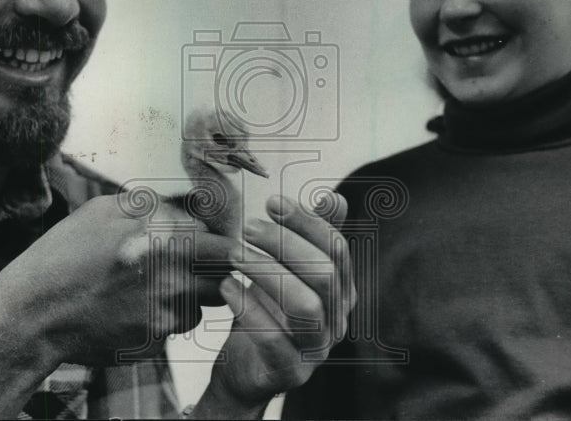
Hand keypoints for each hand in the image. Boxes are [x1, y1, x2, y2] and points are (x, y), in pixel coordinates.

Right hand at [0, 194, 236, 369]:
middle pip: (224, 271)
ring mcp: (167, 309)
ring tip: (156, 284)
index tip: (207, 240)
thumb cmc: (64, 255)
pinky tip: (137, 307)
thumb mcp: (104, 210)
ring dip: (193, 292)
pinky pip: (178, 325)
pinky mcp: (156, 339)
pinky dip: (167, 316)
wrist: (34, 313)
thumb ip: (152, 206)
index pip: (223, 239)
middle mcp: (174, 271)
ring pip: (206, 301)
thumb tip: (185, 206)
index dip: (216, 238)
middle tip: (193, 262)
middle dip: (214, 265)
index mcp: (164, 232)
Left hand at [200, 193, 356, 414]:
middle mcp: (337, 321)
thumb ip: (311, 237)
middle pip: (324, 274)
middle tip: (249, 227)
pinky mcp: (290, 372)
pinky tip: (228, 288)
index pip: (336, 248)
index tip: (272, 202)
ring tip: (234, 254)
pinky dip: (250, 309)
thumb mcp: (288, 271)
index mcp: (342, 292)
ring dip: (267, 273)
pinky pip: (275, 340)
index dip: (306, 221)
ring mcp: (317, 350)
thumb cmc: (268, 312)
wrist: (245, 369)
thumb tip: (333, 198)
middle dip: (285, 243)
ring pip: (305, 306)